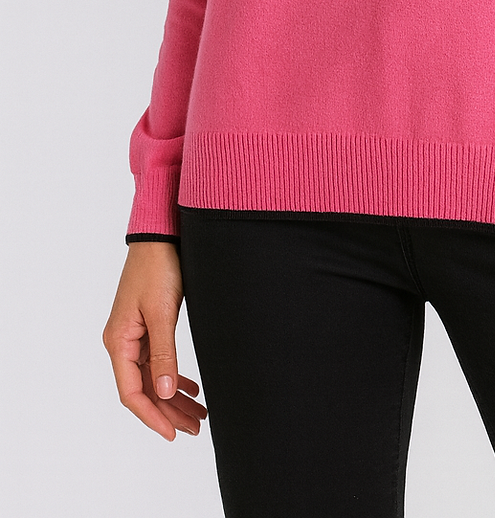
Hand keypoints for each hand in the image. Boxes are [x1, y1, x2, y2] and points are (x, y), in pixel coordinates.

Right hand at [103, 241, 207, 440]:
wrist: (161, 235)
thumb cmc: (158, 268)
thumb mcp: (162, 313)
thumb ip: (164, 353)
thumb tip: (166, 392)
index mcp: (119, 342)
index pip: (132, 393)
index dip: (152, 416)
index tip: (173, 434)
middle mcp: (122, 342)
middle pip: (144, 389)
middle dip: (169, 411)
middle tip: (196, 427)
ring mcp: (134, 335)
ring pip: (154, 377)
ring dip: (174, 397)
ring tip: (199, 414)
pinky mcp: (147, 325)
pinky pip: (158, 361)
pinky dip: (174, 376)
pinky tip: (191, 388)